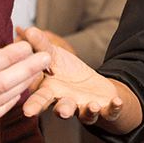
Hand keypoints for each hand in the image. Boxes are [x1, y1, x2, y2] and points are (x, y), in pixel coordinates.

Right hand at [18, 28, 137, 133]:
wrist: (91, 87)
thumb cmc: (68, 73)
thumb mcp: (53, 56)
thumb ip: (41, 46)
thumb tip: (26, 30)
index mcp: (52, 92)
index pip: (41, 99)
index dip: (33, 106)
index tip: (26, 111)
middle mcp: (66, 103)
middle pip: (60, 110)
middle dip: (59, 111)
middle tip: (61, 113)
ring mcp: (84, 107)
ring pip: (84, 114)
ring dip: (87, 111)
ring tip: (90, 106)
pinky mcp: (102, 109)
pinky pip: (108, 113)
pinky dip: (113, 109)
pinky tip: (117, 103)